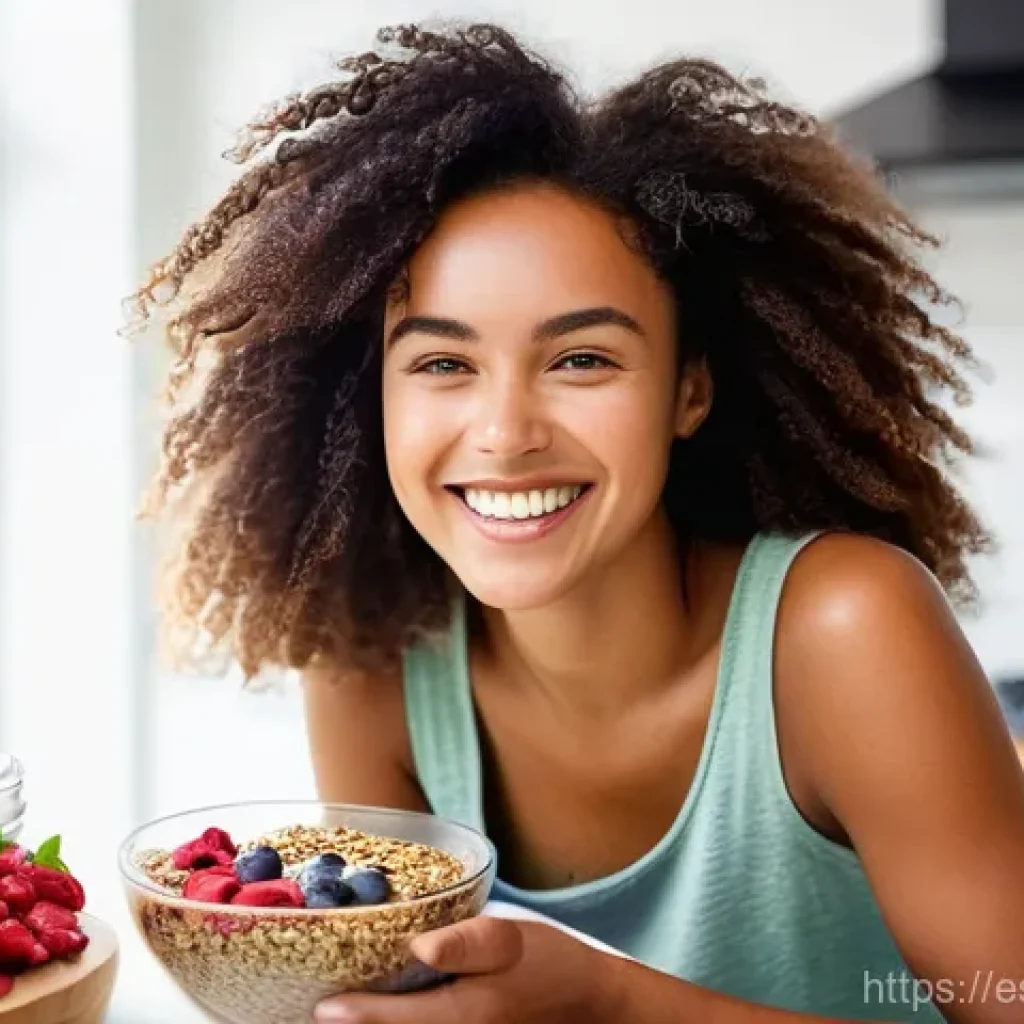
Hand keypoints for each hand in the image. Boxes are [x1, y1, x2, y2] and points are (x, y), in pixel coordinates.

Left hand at [313, 916, 623, 1022]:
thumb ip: (466, 942)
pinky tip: (380, 1009)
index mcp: (463, 1016)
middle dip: (358, 1023)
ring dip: (376, 1023)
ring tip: (339, 1009)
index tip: (322, 1006)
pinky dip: (396, 1023)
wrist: (585, 1001)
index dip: (357, 1015)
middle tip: (316, 1004)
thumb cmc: (546, 963)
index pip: (397, 1021)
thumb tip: (418, 945)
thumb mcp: (511, 940)